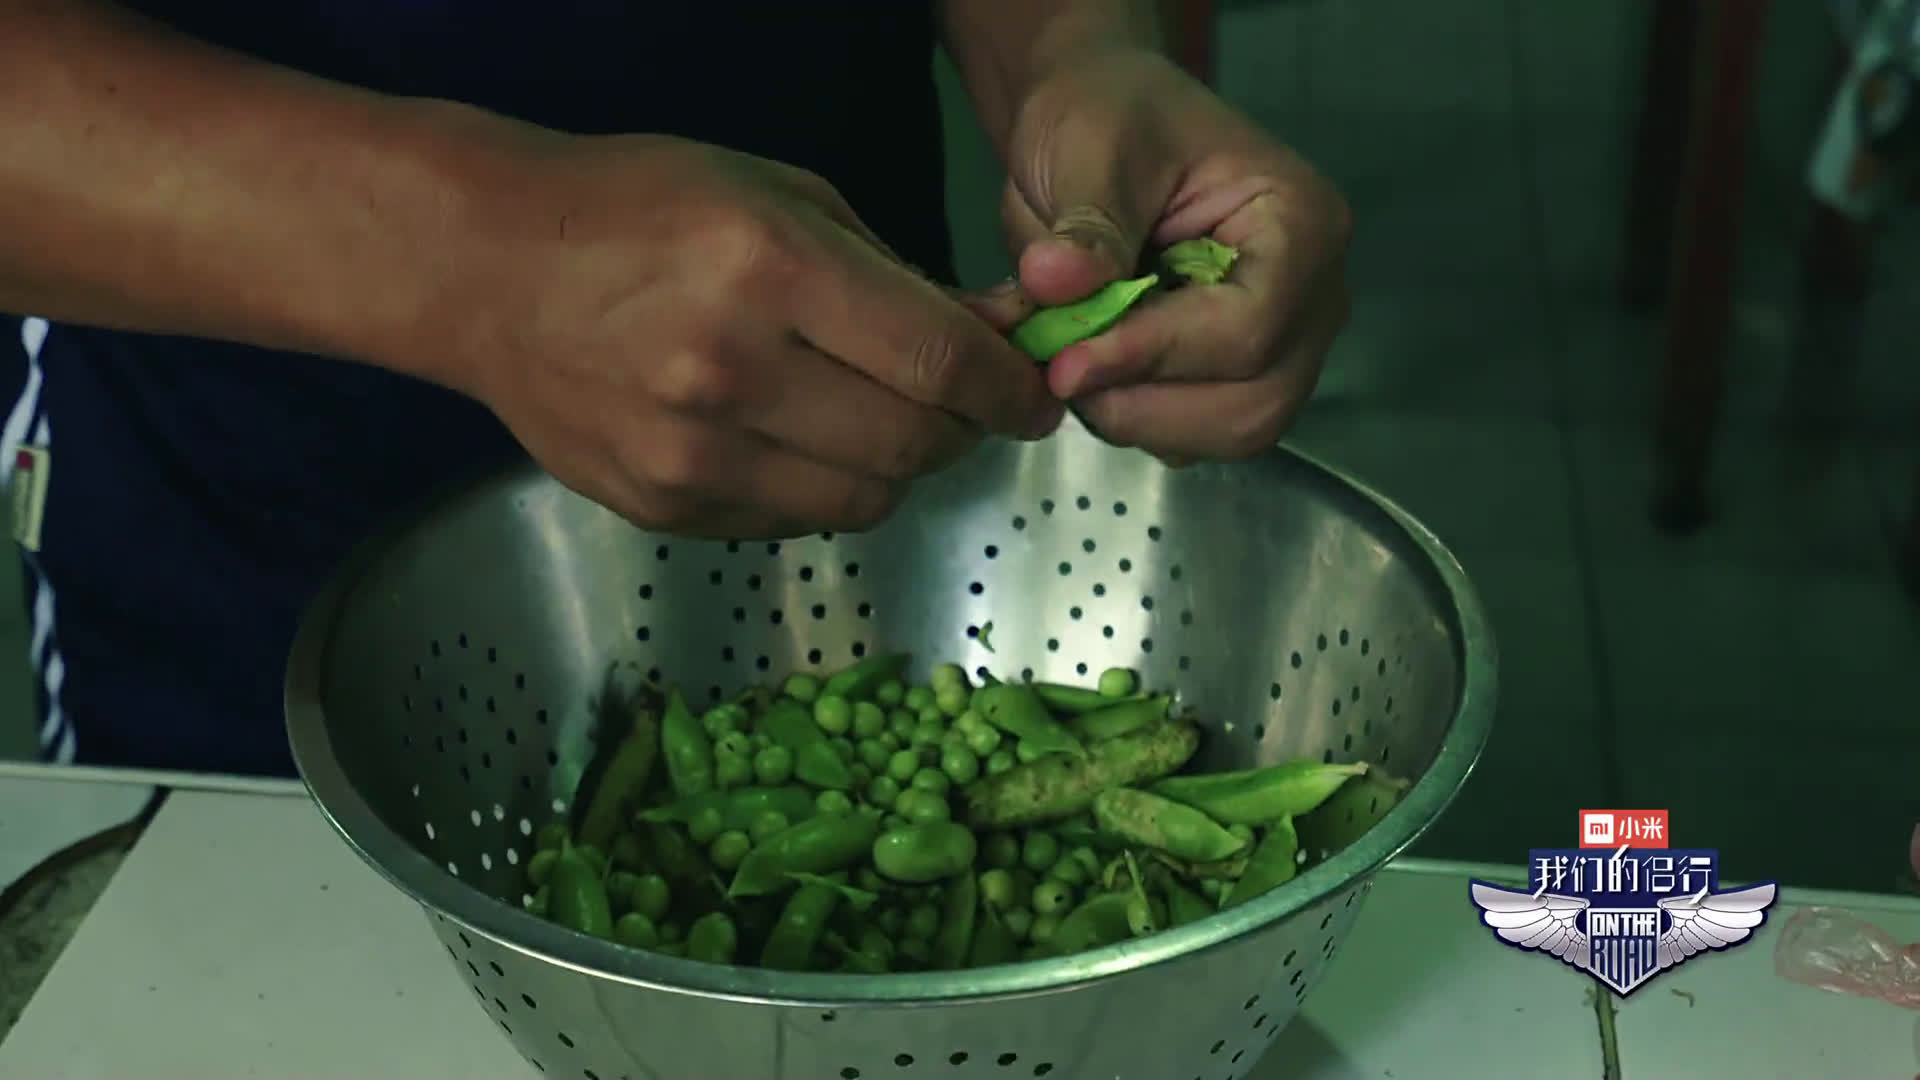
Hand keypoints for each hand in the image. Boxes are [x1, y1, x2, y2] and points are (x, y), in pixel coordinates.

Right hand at [415, 133, 1059, 537]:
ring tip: (877, 421)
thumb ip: (893, 275)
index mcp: (772, 269)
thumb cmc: (643, 209)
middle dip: (959, 430)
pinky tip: (797, 439)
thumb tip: (991, 339)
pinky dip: (821, 490)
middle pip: (912, 445)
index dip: (1010, 391)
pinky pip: (791, 522)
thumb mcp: (780, 196)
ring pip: (862, 501)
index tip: (1033, 399)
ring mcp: (692, 453)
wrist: (487, 269)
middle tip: (957, 406)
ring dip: (896, 469)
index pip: (939, 361)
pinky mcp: (663, 506)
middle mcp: (733, 371)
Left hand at [1000, 49, 1351, 461]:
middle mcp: (1315, 296)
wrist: (1101, 127)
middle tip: (1059, 373)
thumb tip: (1056, 284)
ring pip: (1232, 431)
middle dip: (1146, 404)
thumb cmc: (1108, 119)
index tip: (1063, 364)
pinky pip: (1203, 434)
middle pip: (1253, 403)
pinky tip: (1095, 374)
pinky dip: (1141, 420)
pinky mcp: (1244, 376)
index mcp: (1300, 226)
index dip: (1152, 357)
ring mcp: (1287, 343)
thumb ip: (1086, 224)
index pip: (1246, 330)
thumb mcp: (1089, 148)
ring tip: (1072, 365)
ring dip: (1140, 419)